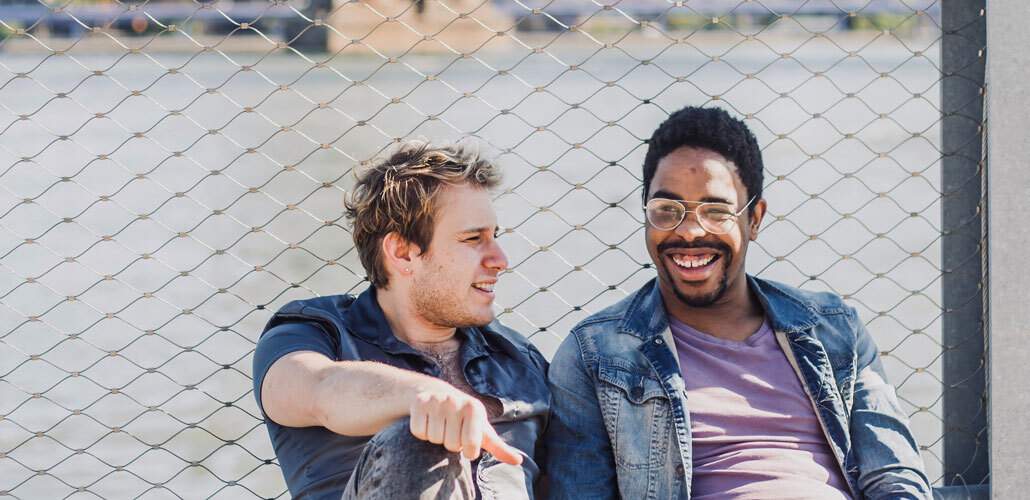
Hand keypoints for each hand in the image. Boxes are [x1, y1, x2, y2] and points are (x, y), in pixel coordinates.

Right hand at [408, 389, 522, 464]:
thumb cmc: (464, 419)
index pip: (470, 447)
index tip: (467, 440)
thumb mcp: (482, 431)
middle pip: (450, 444)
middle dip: (451, 443)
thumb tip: (519, 461)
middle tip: (452, 430)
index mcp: (474, 408)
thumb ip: (499, 447)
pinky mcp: (420, 402)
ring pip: (434, 439)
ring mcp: (437, 400)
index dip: (467, 450)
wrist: (438, 394)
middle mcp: (456, 400)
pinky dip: (422, 432)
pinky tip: (429, 421)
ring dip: (437, 437)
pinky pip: (419, 431)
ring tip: (441, 424)